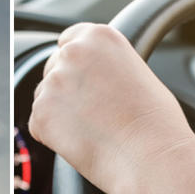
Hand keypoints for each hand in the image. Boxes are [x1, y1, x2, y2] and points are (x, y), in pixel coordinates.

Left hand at [28, 23, 194, 193]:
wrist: (151, 157)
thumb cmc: (155, 122)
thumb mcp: (137, 73)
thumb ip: (107, 65)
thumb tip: (91, 76)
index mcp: (99, 36)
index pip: (68, 40)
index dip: (76, 64)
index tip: (84, 80)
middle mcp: (72, 52)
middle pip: (54, 68)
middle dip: (66, 88)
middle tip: (93, 113)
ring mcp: (53, 82)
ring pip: (45, 97)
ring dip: (60, 112)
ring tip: (94, 130)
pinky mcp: (41, 113)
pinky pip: (39, 123)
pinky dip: (54, 136)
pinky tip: (82, 141)